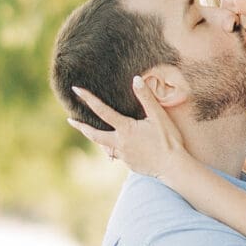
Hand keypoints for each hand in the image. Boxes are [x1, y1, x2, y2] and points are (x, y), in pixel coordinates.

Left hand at [70, 75, 189, 178]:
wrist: (174, 167)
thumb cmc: (168, 140)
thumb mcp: (159, 116)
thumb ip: (146, 97)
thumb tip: (136, 79)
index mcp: (125, 129)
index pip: (102, 110)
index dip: (88, 99)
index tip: (76, 90)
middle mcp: (120, 143)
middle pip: (94, 135)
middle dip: (81, 127)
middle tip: (71, 120)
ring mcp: (124, 155)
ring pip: (106, 146)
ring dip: (98, 138)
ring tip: (93, 132)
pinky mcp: (130, 164)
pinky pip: (119, 155)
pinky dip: (117, 148)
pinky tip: (122, 146)